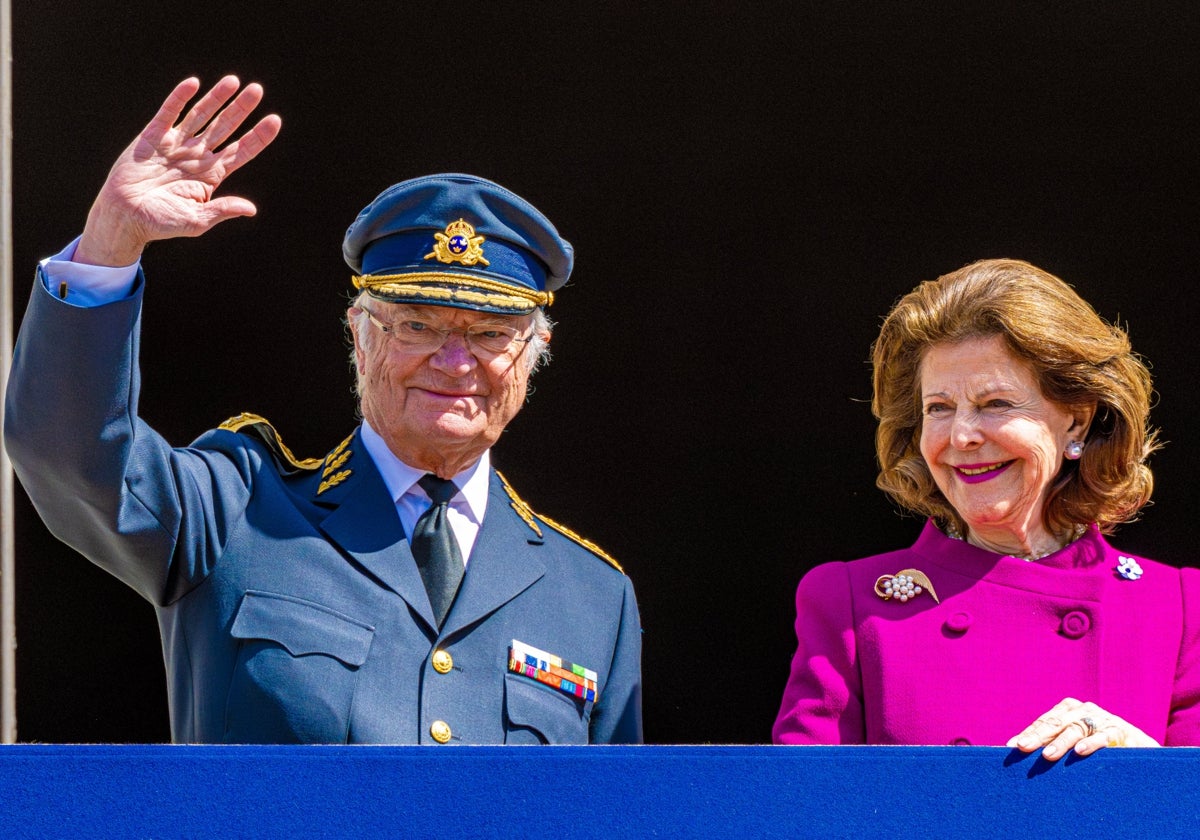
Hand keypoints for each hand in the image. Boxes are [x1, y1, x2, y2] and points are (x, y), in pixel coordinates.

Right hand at [75, 76, 281, 266]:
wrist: (124, 216)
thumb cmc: (160, 223)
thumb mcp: (196, 221)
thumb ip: (221, 210)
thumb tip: (250, 209)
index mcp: (212, 175)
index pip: (242, 151)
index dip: (258, 136)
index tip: (275, 120)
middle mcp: (197, 156)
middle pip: (225, 127)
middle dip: (241, 109)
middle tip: (257, 90)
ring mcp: (176, 144)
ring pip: (201, 115)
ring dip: (217, 98)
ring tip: (234, 81)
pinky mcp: (153, 136)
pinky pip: (169, 112)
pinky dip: (180, 97)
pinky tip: (194, 83)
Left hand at [1007, 697, 1158, 759]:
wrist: (1140, 749)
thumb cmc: (1100, 746)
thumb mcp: (1076, 743)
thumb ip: (1054, 744)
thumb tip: (1021, 754)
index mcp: (1069, 710)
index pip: (1045, 722)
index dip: (1028, 733)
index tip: (1011, 747)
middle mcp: (1083, 710)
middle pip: (1056, 722)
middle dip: (1038, 735)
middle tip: (1022, 748)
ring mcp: (1102, 719)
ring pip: (1077, 729)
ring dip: (1061, 742)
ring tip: (1047, 755)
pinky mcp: (1120, 731)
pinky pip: (1104, 736)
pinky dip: (1092, 743)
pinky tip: (1079, 752)